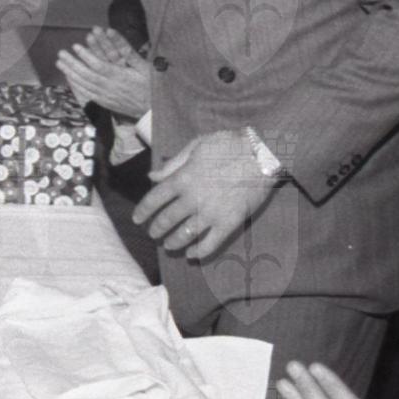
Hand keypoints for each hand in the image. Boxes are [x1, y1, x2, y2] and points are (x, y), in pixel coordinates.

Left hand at [55, 26, 151, 116]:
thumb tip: (117, 39)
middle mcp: (110, 87)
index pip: (99, 65)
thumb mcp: (145, 67)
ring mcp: (106, 96)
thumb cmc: (152, 86)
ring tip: (60, 63)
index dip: (86, 56)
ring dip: (71, 73)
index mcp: (120, 77)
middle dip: (72, 63)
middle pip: (87, 75)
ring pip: (85, 85)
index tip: (76, 46)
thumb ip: (130, 53)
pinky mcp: (105, 103)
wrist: (153, 111)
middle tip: (61, 53)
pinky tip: (70, 78)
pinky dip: (77, 86)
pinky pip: (87, 94)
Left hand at [134, 129, 280, 261]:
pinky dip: (199, 252)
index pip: (154, 199)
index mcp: (182, 178)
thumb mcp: (196, 146)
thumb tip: (152, 177)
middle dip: (156, 229)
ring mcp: (210, 213)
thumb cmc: (228, 145)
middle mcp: (192, 198)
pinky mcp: (229, 223)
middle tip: (153, 234)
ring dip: (173, 242)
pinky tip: (192, 254)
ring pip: (185, 234)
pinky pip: (210, 244)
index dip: (143, 211)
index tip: (137, 219)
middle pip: (167, 219)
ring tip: (168, 245)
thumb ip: (173, 165)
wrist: (260, 155)